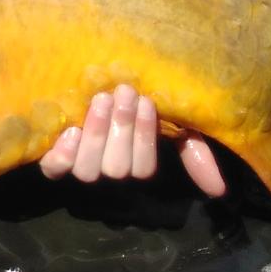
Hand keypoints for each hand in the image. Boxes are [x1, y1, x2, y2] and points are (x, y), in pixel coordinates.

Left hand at [37, 84, 227, 196]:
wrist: (94, 83)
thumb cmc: (136, 105)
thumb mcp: (174, 124)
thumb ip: (194, 152)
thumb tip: (217, 189)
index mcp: (134, 164)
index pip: (143, 168)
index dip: (144, 137)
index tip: (146, 101)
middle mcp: (107, 170)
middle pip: (115, 168)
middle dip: (121, 129)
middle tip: (124, 92)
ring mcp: (79, 165)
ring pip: (87, 169)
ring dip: (96, 134)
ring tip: (101, 99)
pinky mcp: (53, 158)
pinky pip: (54, 169)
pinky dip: (62, 154)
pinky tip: (71, 129)